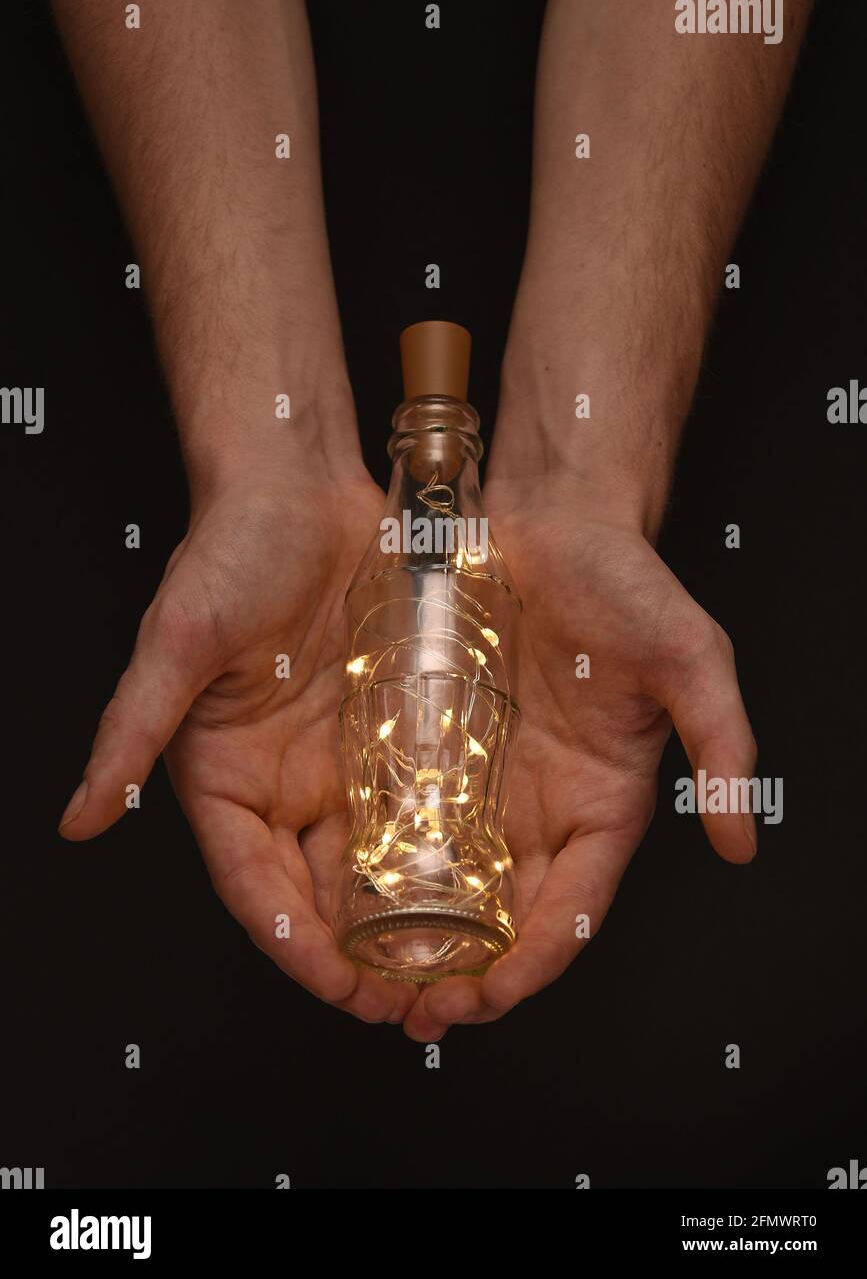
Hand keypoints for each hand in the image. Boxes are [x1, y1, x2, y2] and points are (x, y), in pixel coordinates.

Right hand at [59, 466, 419, 1024]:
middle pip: (318, 889)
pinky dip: (446, 847)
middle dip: (359, 951)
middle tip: (409, 997)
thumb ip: (132, 728)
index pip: (253, 882)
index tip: (338, 986)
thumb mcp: (178, 639)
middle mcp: (283, 781)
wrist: (301, 485)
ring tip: (453, 960)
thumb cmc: (228, 550)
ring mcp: (342, 759)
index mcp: (223, 777)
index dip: (291, 941)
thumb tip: (78, 817)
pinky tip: (483, 879)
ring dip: (409, 915)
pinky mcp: (393, 730)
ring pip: (376, 859)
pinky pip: (421, 801)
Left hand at [403, 472, 755, 1037]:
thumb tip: (743, 841)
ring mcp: (478, 780)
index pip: (571, 910)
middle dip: (459, 974)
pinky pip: (395, 817)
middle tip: (410, 1011)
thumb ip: (722, 743)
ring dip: (405, 937)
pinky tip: (335, 892)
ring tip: (362, 976)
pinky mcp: (427, 746)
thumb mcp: (688, 655)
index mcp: (601, 805)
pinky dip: (371, 864)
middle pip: (500, 917)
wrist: (547, 519)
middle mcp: (537, 807)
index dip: (532, 963)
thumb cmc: (623, 582)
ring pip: (440, 882)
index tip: (484, 998)